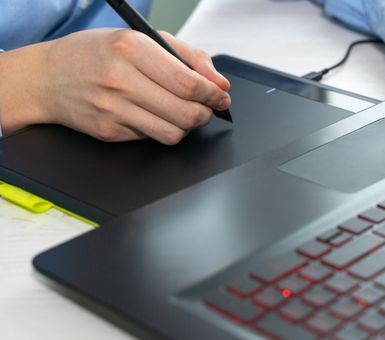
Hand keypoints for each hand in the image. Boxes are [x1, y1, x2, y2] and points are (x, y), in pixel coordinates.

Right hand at [0, 29, 230, 143]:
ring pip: (173, 133)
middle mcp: (121, 80)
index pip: (188, 82)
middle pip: (185, 112)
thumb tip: (219, 82)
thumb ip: (185, 55)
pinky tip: (155, 116)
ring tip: (184, 113)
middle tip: (208, 108)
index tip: (221, 95)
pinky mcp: (109, 132)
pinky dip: (162, 129)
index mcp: (131, 48)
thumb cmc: (95, 53)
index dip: (213, 94)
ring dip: (188, 126)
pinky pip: (151, 138)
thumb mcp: (139, 38)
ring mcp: (113, 110)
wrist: (46, 78)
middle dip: (206, 113)